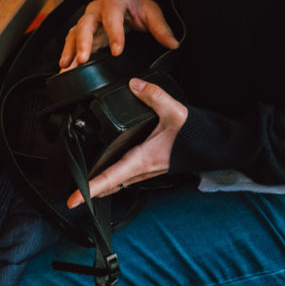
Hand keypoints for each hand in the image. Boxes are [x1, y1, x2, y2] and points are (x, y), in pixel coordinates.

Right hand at [59, 0, 178, 68]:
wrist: (127, 1)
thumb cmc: (138, 6)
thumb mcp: (152, 13)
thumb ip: (161, 28)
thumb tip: (173, 43)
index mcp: (114, 1)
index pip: (112, 17)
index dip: (114, 34)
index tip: (117, 51)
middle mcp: (96, 9)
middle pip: (86, 23)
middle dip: (83, 42)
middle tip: (83, 59)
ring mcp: (88, 21)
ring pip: (75, 33)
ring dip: (71, 50)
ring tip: (67, 66)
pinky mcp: (84, 33)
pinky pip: (72, 42)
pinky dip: (68, 55)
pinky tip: (64, 69)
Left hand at [66, 78, 187, 206]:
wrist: (212, 145)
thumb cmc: (194, 135)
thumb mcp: (174, 111)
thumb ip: (153, 96)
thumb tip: (134, 85)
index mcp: (141, 160)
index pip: (109, 178)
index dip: (89, 190)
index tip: (72, 200)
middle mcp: (142, 170)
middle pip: (110, 185)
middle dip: (90, 191)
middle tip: (72, 196)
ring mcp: (148, 170)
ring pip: (119, 182)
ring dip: (102, 185)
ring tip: (86, 184)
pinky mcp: (153, 166)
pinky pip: (128, 176)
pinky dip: (115, 176)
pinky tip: (113, 166)